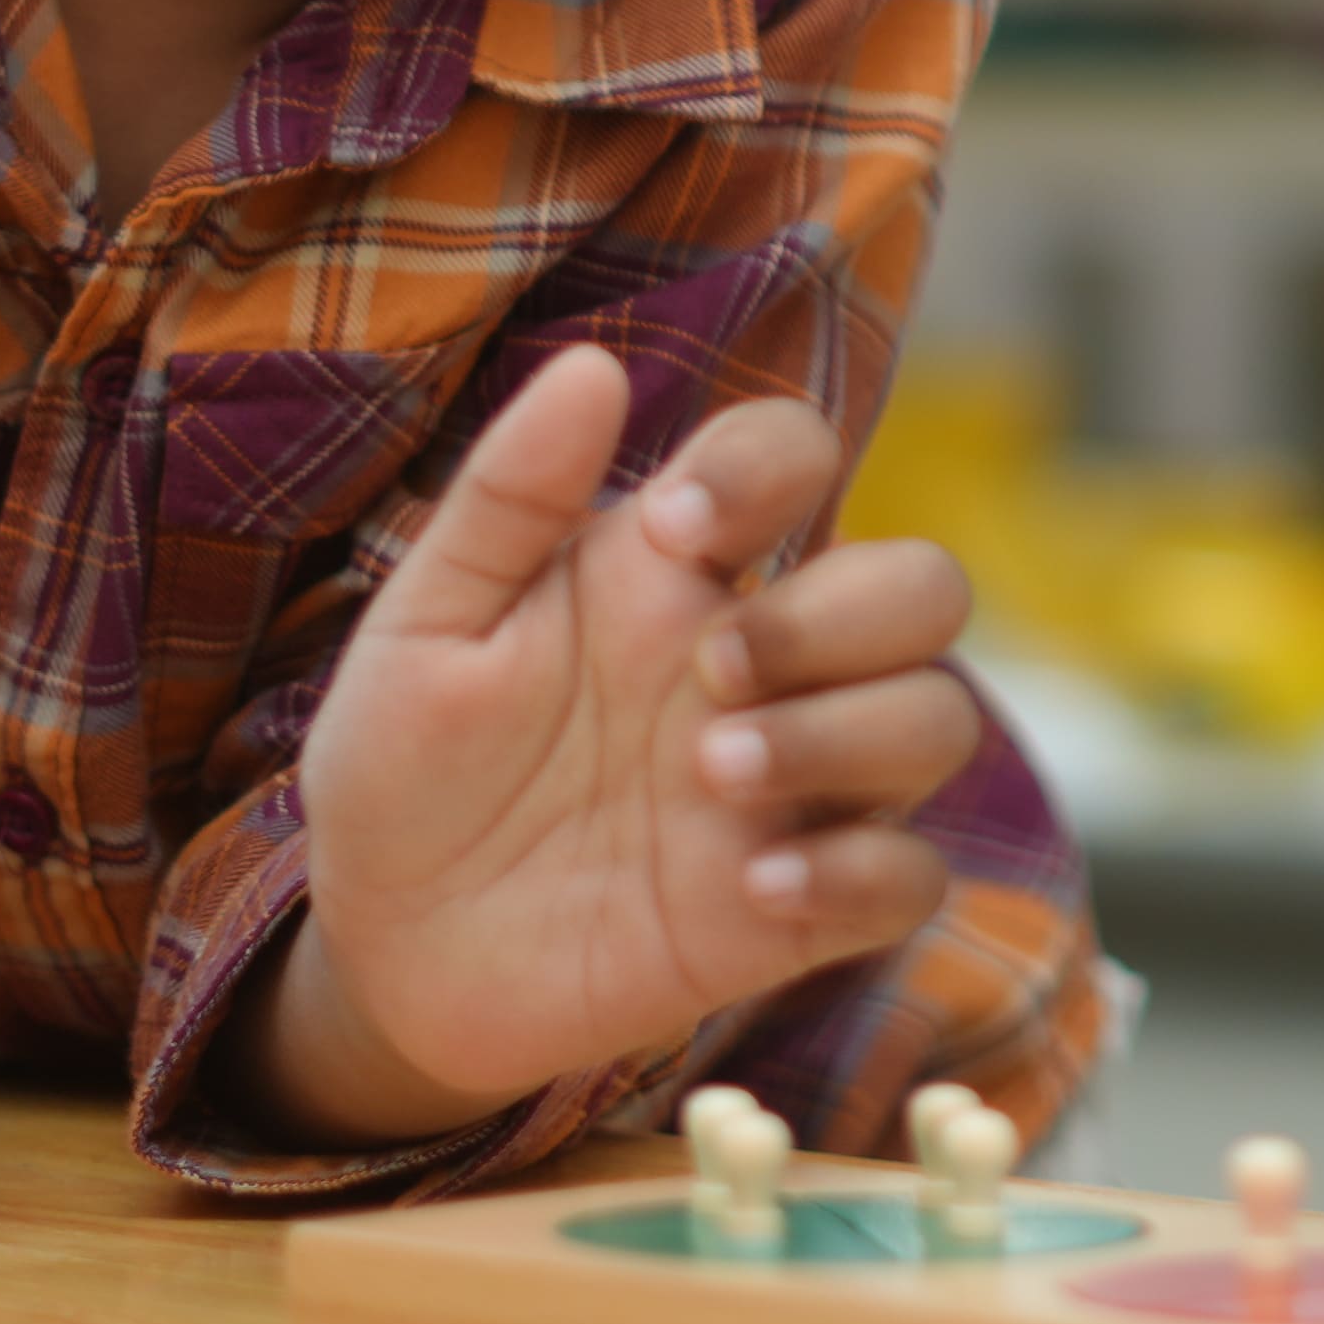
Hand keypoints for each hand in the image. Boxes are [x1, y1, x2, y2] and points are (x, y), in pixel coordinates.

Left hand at [268, 350, 978, 1137]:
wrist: (383, 956)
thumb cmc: (403, 772)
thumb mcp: (424, 628)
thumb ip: (504, 498)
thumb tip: (591, 368)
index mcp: (675, 570)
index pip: (794, 456)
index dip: (773, 466)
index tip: (682, 531)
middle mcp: (762, 664)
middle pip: (924, 585)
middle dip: (844, 614)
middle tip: (715, 670)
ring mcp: (794, 787)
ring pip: (940, 719)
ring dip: (851, 735)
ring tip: (716, 775)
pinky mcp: (798, 909)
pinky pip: (912, 877)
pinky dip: (861, 873)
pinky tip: (750, 888)